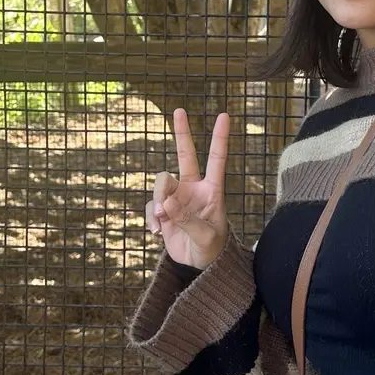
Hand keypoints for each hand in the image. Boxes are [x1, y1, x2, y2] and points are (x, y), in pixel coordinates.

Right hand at [144, 108, 229, 270]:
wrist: (199, 264)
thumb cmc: (212, 248)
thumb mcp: (206, 237)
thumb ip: (187, 220)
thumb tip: (165, 204)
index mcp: (212, 190)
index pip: (216, 160)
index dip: (219, 138)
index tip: (224, 115)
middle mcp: (193, 188)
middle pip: (185, 156)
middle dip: (182, 133)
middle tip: (179, 110)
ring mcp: (176, 197)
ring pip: (161, 185)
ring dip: (157, 202)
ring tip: (161, 223)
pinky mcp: (162, 210)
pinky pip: (150, 207)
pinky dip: (150, 218)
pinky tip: (156, 233)